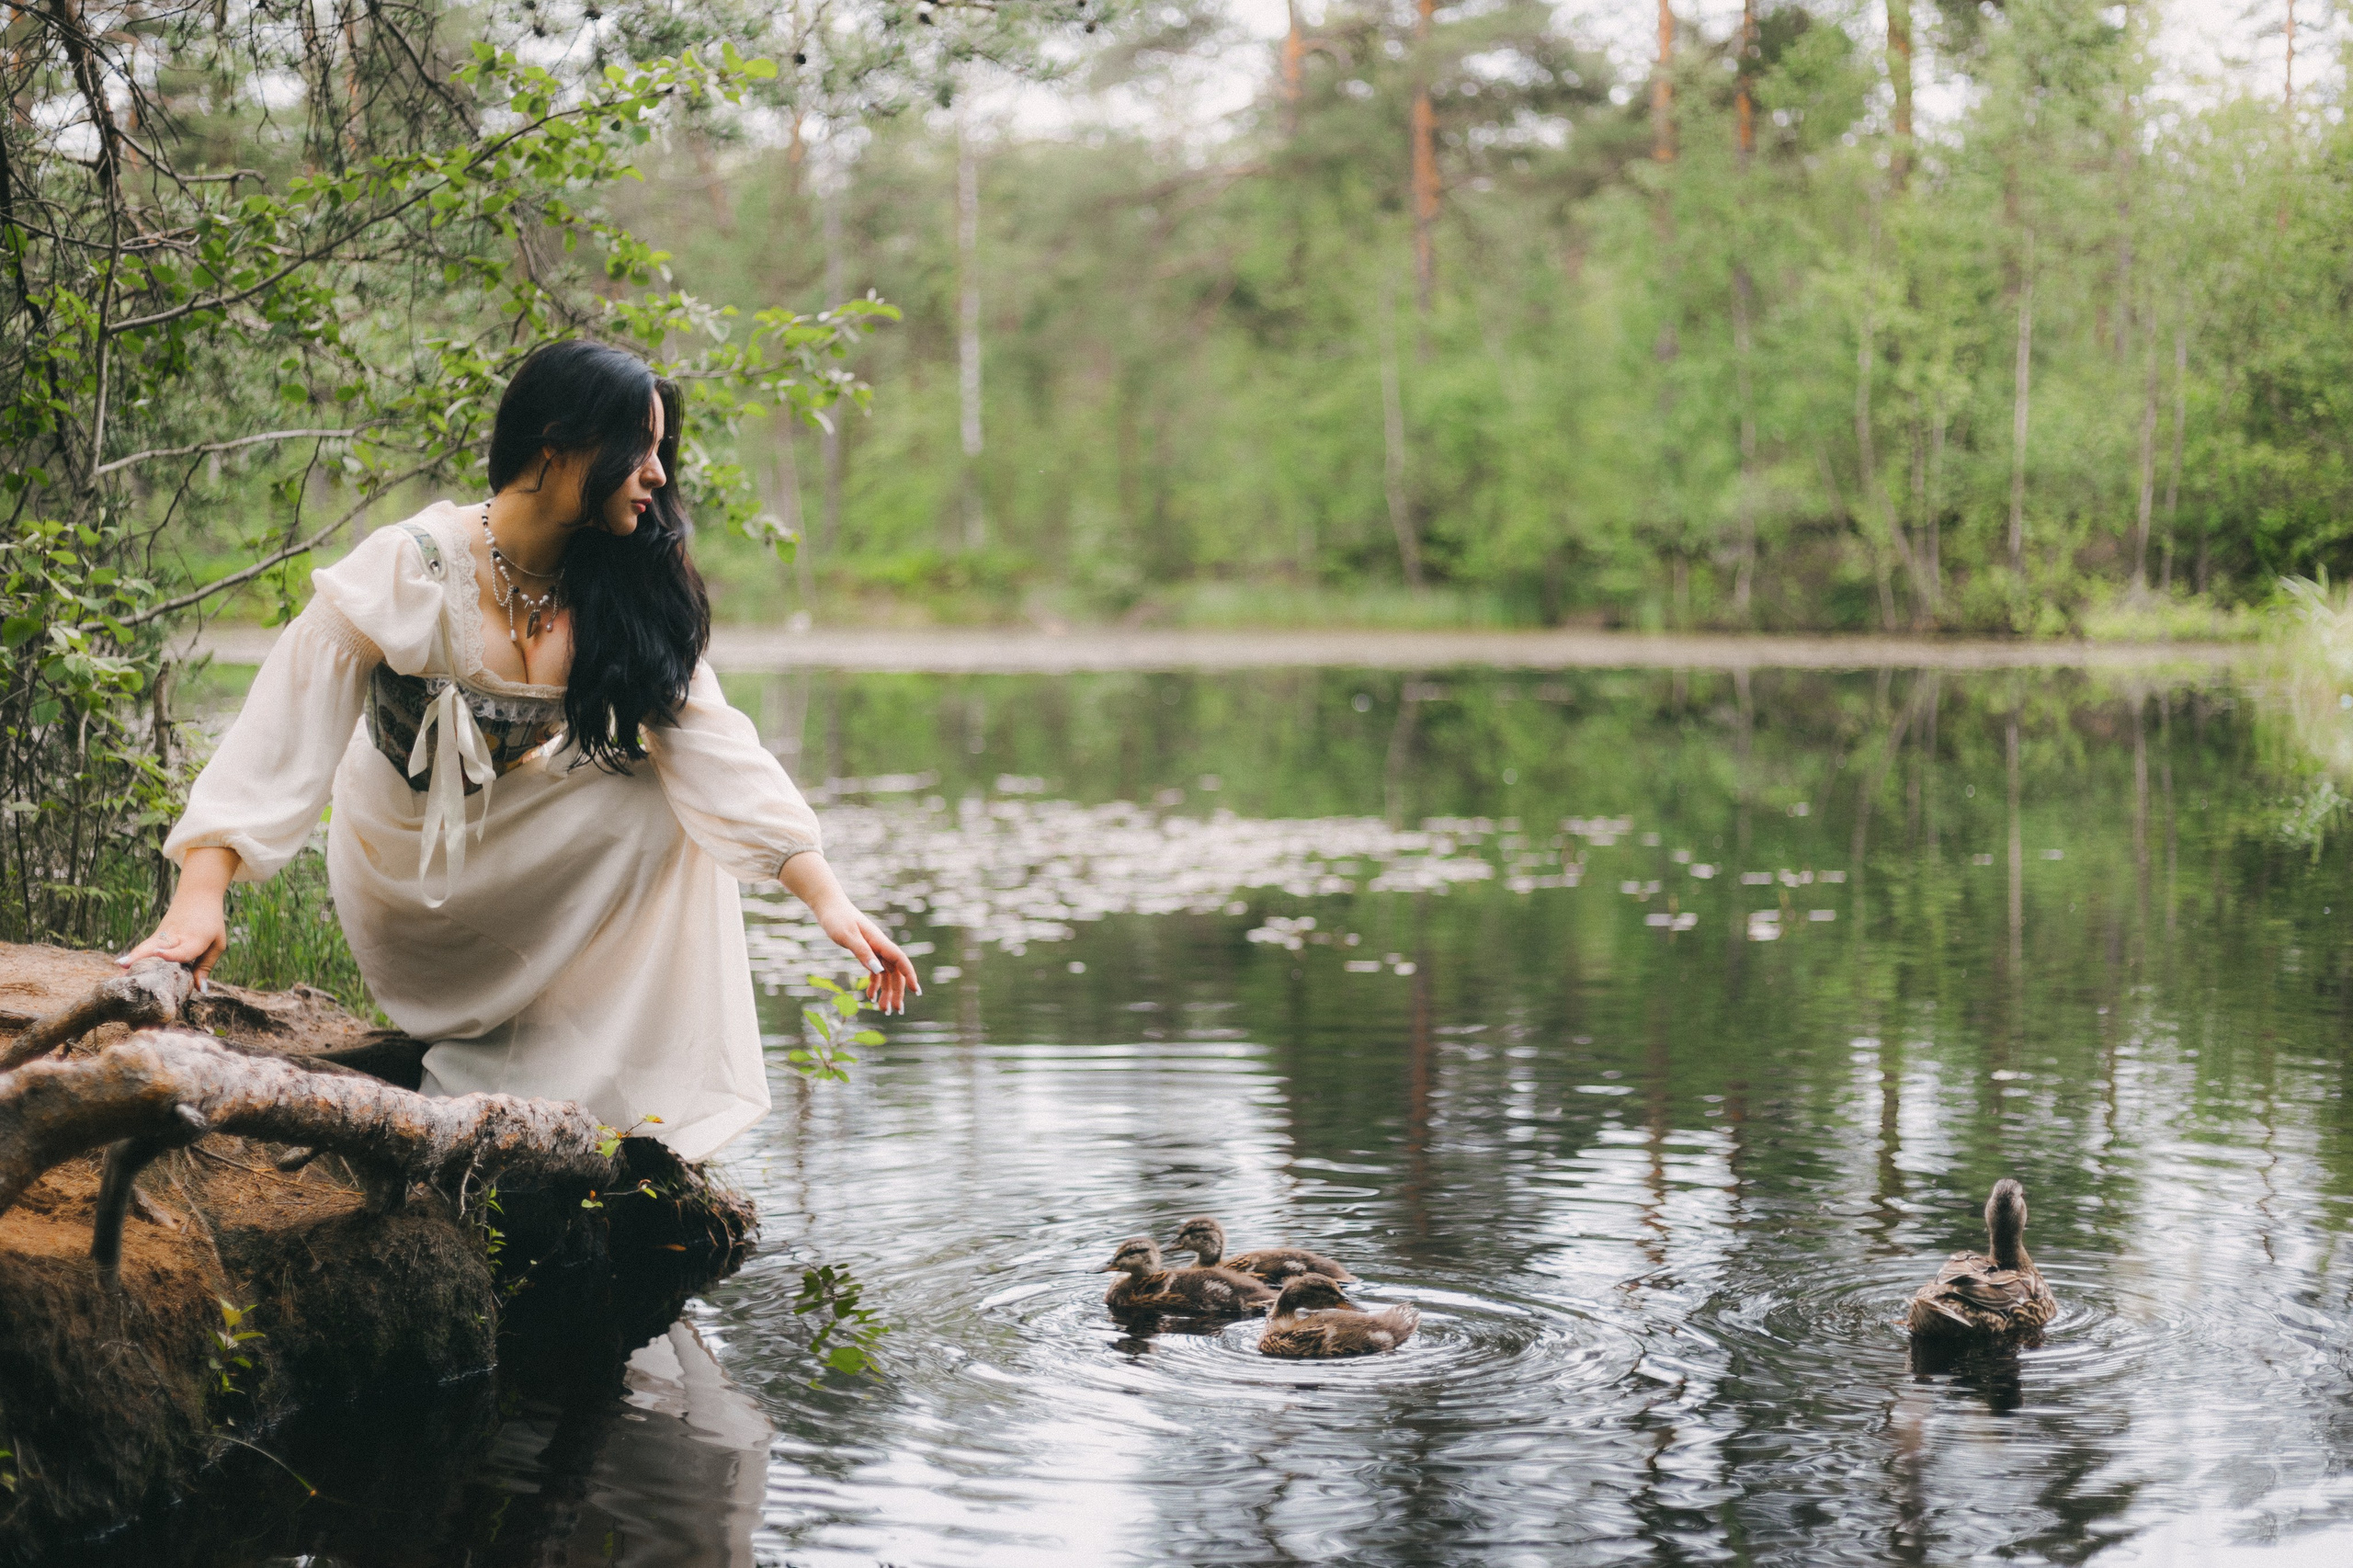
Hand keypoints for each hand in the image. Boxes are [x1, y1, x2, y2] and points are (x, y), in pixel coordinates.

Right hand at [119, 846, 239, 991]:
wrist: (198, 895)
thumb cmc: (210, 923)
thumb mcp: (217, 944)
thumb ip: (206, 966)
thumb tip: (200, 990)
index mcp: (195, 939)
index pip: (183, 949)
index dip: (172, 954)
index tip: (159, 955)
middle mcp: (175, 937)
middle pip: (156, 947)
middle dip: (140, 959)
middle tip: (125, 971)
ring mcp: (162, 936)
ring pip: (144, 948)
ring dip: (131, 961)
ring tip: (118, 978)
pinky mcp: (154, 937)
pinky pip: (143, 949)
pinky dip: (132, 960)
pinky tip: (121, 973)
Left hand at [814, 899, 918, 1014]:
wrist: (828, 905)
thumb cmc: (837, 918)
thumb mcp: (847, 936)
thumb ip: (862, 953)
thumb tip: (878, 971)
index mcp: (878, 941)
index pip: (900, 960)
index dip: (909, 975)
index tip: (916, 991)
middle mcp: (879, 946)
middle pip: (895, 971)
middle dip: (898, 991)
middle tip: (896, 1011)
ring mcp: (873, 949)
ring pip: (886, 974)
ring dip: (886, 992)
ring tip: (883, 1010)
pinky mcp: (865, 951)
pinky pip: (875, 971)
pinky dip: (874, 984)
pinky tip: (869, 997)